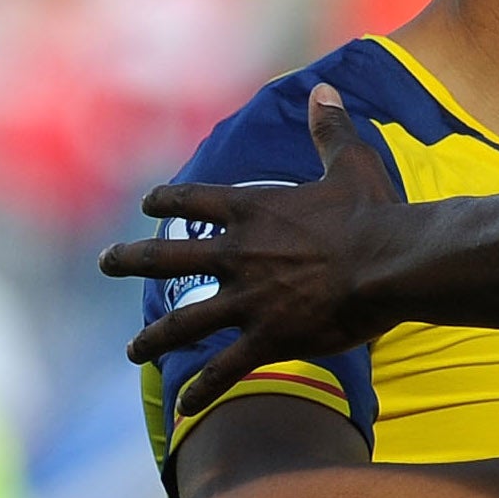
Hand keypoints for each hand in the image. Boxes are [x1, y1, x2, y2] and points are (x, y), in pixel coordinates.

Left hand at [101, 85, 402, 416]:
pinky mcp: (268, 338)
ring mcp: (248, 300)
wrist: (392, 262)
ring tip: (135, 351)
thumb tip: (323, 90)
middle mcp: (237, 254)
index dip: (166, 202)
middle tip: (107, 262)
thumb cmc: (374, 212)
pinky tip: (184, 407)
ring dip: (155, 338)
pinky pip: (225, 369)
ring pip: (185, 323)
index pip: (192, 202)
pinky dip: (203, 390)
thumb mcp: (349, 163)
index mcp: (252, 210)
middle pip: (167, 259)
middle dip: (130, 261)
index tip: (148, 203)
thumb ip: (329, 129)